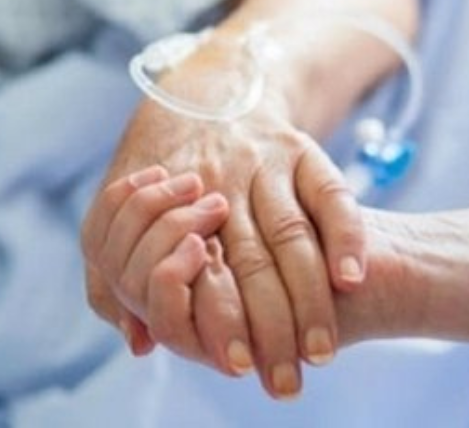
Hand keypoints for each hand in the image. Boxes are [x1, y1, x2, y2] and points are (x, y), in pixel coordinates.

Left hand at [83, 41, 368, 398]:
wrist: (210, 87)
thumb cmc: (163, 166)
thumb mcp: (119, 213)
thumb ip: (116, 277)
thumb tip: (140, 343)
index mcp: (169, 206)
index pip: (198, 273)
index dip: (219, 322)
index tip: (239, 367)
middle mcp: (217, 186)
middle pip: (249, 264)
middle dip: (271, 328)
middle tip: (287, 381)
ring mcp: (263, 166)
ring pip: (290, 235)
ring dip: (310, 297)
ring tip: (323, 351)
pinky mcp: (300, 149)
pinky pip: (329, 194)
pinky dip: (346, 235)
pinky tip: (353, 278)